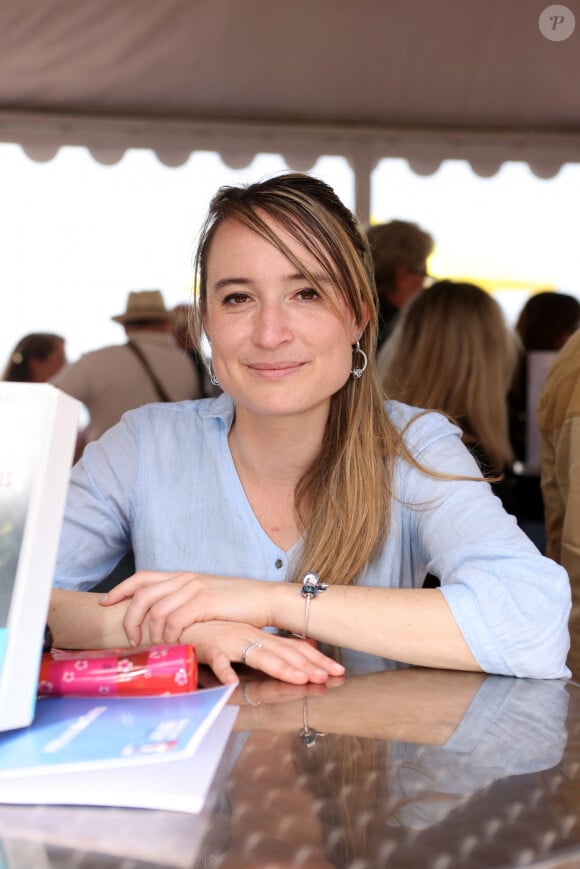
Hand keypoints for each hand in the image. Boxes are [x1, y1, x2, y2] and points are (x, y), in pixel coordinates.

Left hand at [100, 570, 274, 645]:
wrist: (265, 599)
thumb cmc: (237, 604)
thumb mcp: (206, 597)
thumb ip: (185, 603)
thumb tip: (165, 620)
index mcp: (182, 576)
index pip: (142, 578)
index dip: (120, 589)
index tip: (106, 602)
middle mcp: (185, 579)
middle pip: (142, 595)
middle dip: (129, 618)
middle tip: (132, 639)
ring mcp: (194, 589)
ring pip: (156, 610)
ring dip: (150, 632)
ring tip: (155, 647)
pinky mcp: (204, 602)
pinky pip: (175, 620)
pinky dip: (169, 635)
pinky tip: (173, 644)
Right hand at [175, 620, 343, 685]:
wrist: (181, 621)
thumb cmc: (212, 634)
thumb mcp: (243, 640)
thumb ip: (267, 648)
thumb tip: (298, 652)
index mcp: (259, 636)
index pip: (293, 648)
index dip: (315, 660)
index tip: (337, 671)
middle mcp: (250, 637)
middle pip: (284, 653)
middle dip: (308, 666)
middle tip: (329, 678)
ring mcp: (231, 641)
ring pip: (259, 656)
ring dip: (280, 668)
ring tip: (300, 679)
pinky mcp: (209, 647)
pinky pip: (219, 662)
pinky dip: (226, 673)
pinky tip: (233, 684)